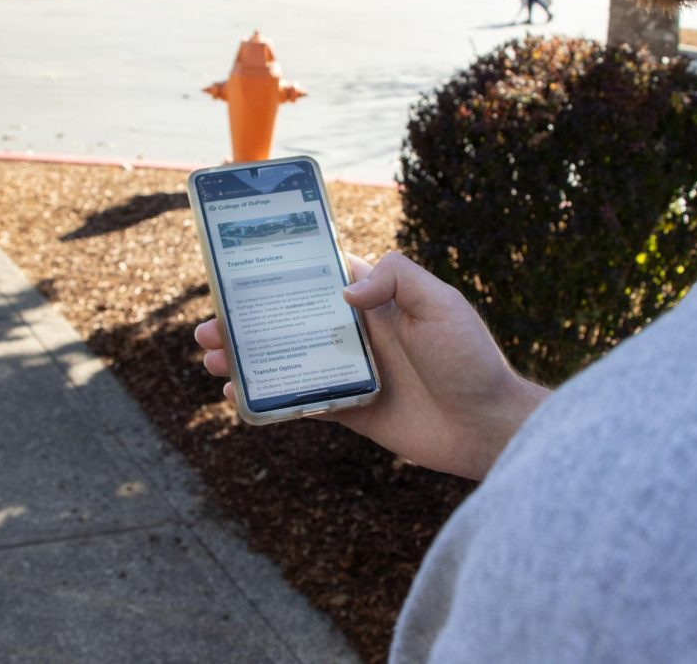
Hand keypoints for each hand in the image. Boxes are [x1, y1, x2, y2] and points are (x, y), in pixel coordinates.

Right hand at [194, 251, 548, 479]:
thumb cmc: (471, 360)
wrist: (489, 428)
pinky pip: (300, 400)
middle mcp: (358, 333)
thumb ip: (397, 279)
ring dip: (247, 357)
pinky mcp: (351, 410)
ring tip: (209, 358)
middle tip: (207, 325)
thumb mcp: (441, 304)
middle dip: (246, 320)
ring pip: (285, 359)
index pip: (319, 275)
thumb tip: (342, 290)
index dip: (279, 269)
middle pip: (288, 319)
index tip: (237, 268)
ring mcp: (351, 372)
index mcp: (377, 300)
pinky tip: (238, 395)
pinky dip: (267, 398)